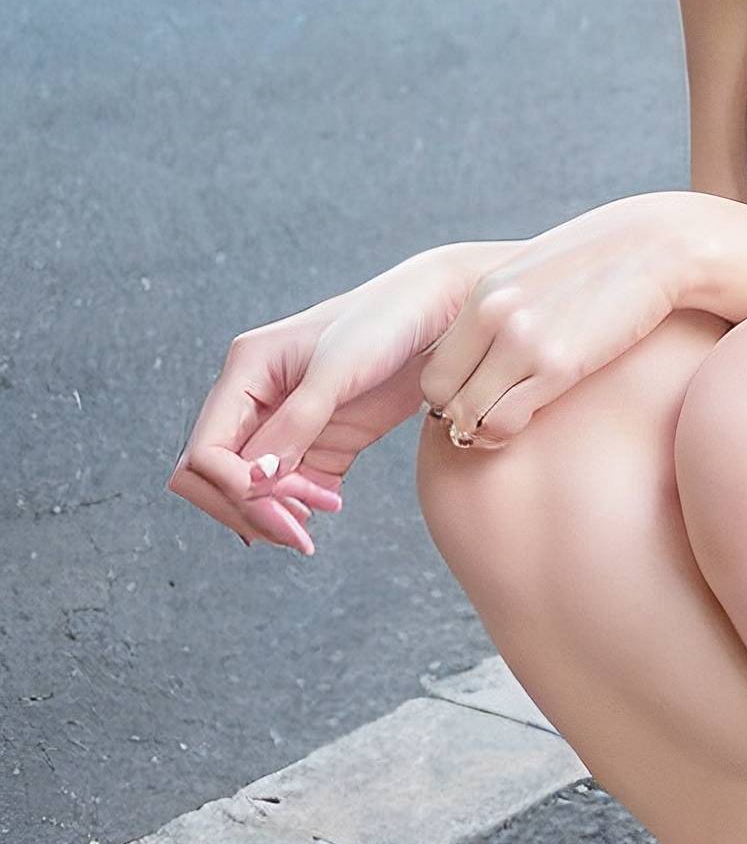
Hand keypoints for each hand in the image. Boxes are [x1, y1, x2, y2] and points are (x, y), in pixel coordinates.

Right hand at [168, 242, 495, 553]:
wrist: (444, 314)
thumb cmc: (388, 320)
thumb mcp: (340, 367)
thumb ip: (298, 422)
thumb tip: (254, 480)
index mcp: (247, 371)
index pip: (206, 450)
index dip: (233, 487)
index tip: (280, 504)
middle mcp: (258, 399)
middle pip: (216, 478)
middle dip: (249, 509)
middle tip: (297, 530)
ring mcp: (288, 424)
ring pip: (252, 490)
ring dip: (275, 513)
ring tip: (317, 518)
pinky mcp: (322, 441)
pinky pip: (292, 488)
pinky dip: (302, 507)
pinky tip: (330, 506)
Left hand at [419, 192, 700, 448]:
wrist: (660, 246)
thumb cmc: (608, 268)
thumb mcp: (539, 277)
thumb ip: (506, 310)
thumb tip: (488, 356)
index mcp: (484, 293)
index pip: (434, 367)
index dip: (455, 391)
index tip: (486, 395)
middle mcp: (491, 314)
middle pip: (439, 394)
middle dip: (462, 413)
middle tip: (498, 412)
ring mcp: (521, 339)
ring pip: (465, 416)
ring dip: (487, 428)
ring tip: (520, 416)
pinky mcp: (557, 364)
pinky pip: (502, 422)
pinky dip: (511, 430)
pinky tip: (540, 412)